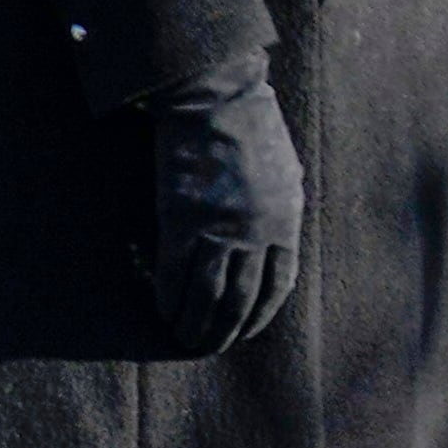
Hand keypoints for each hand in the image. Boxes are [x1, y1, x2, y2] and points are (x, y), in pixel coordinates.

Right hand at [144, 74, 306, 353]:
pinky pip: (173, 275)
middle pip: (241, 300)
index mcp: (284, 224)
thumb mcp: (285, 172)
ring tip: (182, 338)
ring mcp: (218, 231)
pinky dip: (167, 298)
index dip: (260, 314)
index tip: (247, 329)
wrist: (216, 99)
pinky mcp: (181, 223)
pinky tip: (161, 311)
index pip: (277, 286)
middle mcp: (255, 236)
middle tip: (209, 347)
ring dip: (194, 324)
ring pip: (206, 296)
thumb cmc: (253, 127)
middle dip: (224, 330)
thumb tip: (273, 237)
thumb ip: (280, 208)